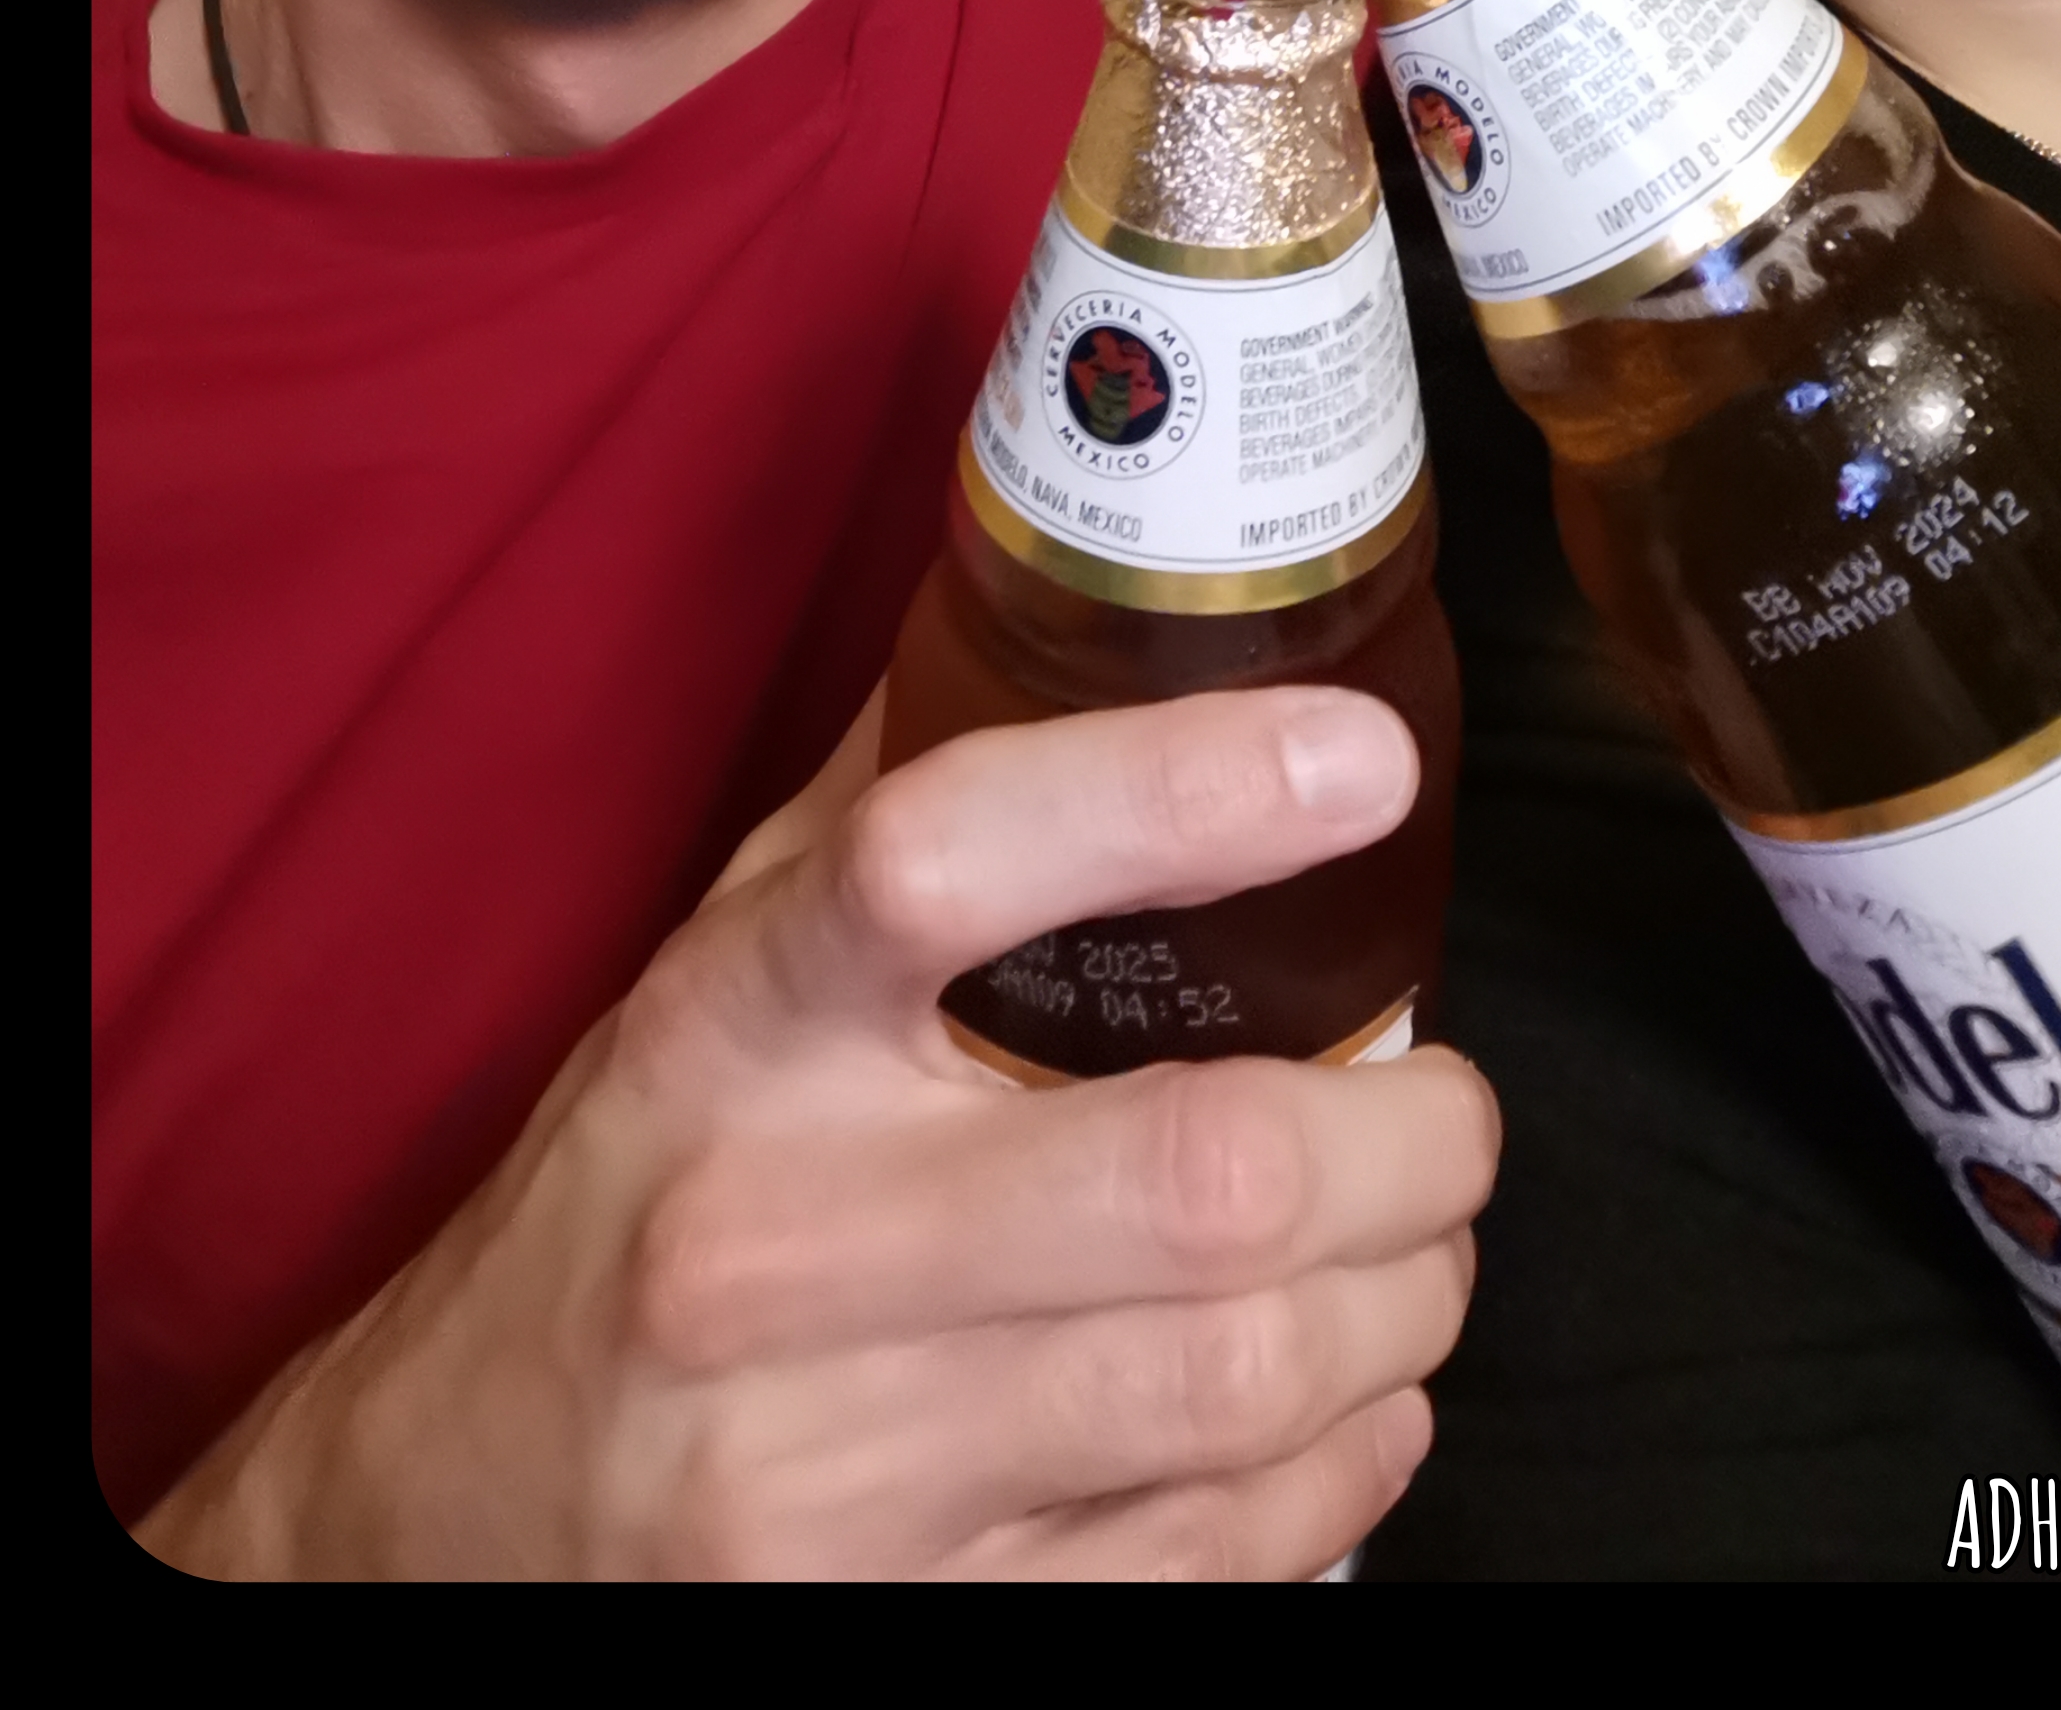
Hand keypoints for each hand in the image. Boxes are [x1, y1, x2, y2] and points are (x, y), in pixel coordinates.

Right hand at [136, 684, 1496, 1579]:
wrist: (442, 1514)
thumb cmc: (632, 1194)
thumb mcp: (708, 975)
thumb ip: (884, 810)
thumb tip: (1074, 617)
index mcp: (729, 1028)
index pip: (948, 861)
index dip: (1182, 792)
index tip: (1364, 759)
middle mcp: (769, 1244)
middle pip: (1197, 1178)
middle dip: (1411, 1144)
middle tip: (1453, 1111)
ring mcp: (833, 1472)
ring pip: (1242, 1380)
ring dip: (1406, 1307)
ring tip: (1423, 1252)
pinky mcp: (906, 1631)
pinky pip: (1213, 1553)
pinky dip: (1346, 1467)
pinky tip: (1353, 1403)